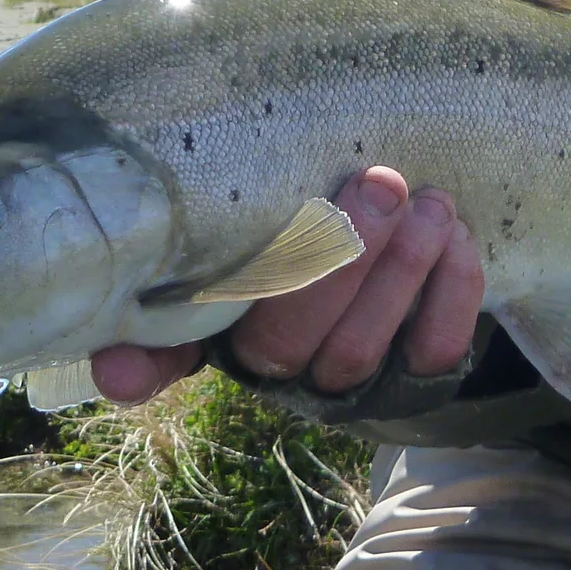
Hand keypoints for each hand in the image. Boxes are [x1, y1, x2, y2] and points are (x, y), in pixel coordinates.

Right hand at [87, 167, 484, 405]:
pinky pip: (434, 350)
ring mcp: (351, 386)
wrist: (406, 269)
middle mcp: (282, 375)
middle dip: (338, 259)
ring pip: (362, 348)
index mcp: (225, 333)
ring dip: (400, 270)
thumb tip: (116, 358)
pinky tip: (454, 236)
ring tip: (427, 201)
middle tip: (379, 182)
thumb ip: (196, 263)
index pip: (171, 355)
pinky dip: (451, 292)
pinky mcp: (417, 382)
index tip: (119, 366)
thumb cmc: (313, 239)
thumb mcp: (255, 238)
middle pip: (291, 340)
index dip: (143, 362)